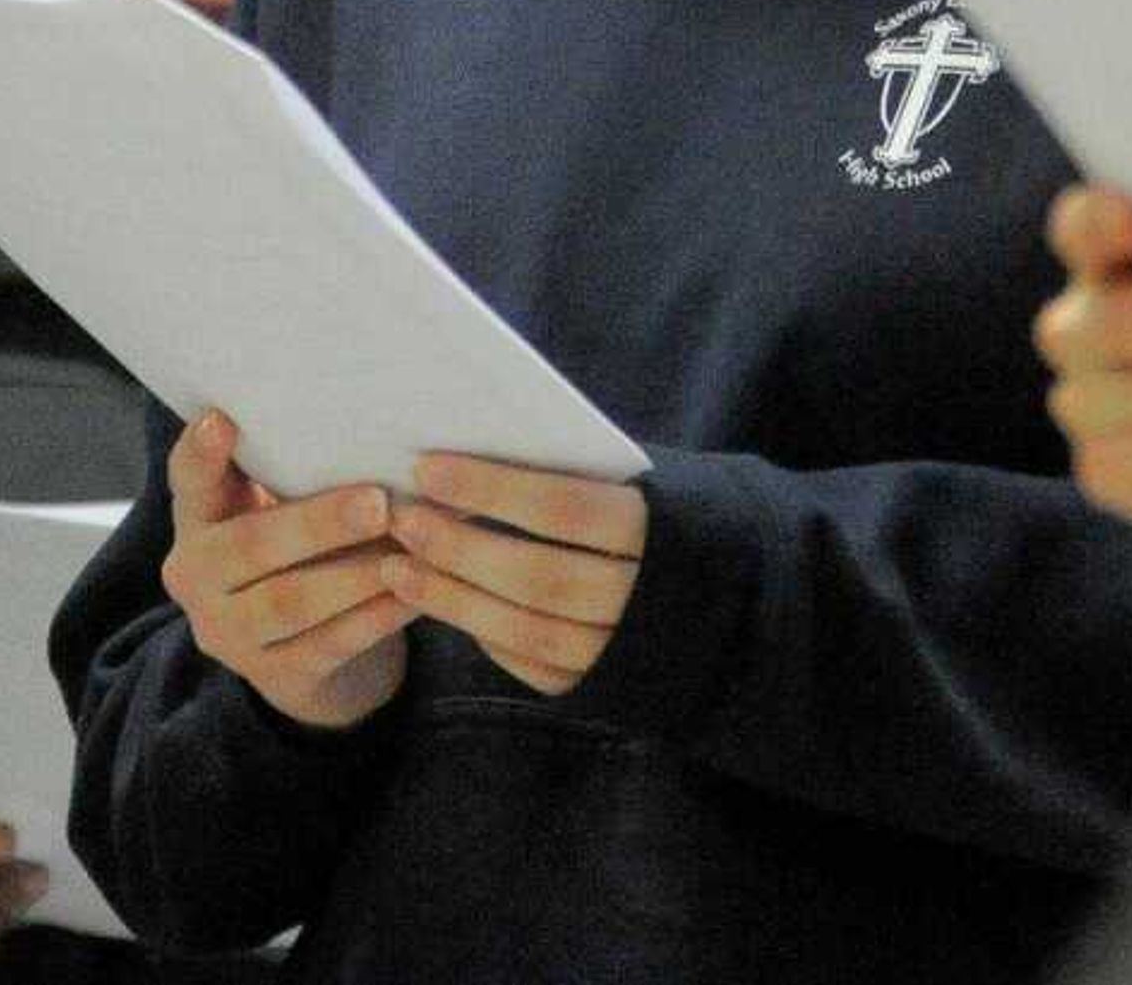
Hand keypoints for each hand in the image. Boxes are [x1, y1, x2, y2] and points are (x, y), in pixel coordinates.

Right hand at [159, 408, 414, 728]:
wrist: (306, 659)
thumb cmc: (302, 553)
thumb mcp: (282, 509)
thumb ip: (297, 472)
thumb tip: (372, 422)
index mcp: (197, 521)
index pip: (189, 482)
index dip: (201, 454)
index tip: (222, 420)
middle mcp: (196, 579)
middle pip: (251, 547)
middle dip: (318, 523)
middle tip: (377, 502)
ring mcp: (229, 633)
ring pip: (290, 602)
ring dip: (354, 575)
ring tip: (408, 548)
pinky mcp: (275, 676)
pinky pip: (329, 644)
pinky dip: (375, 618)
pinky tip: (415, 595)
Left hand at [382, 452, 646, 695]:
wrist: (732, 594)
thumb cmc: (667, 511)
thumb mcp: (640, 480)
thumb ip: (574, 470)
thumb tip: (475, 446)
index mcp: (664, 530)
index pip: (565, 507)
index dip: (493, 490)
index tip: (428, 469)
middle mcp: (648, 600)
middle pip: (539, 576)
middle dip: (460, 548)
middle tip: (403, 520)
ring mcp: (625, 650)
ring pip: (528, 629)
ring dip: (453, 599)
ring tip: (399, 567)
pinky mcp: (605, 686)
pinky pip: (534, 664)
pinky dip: (486, 635)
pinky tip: (445, 605)